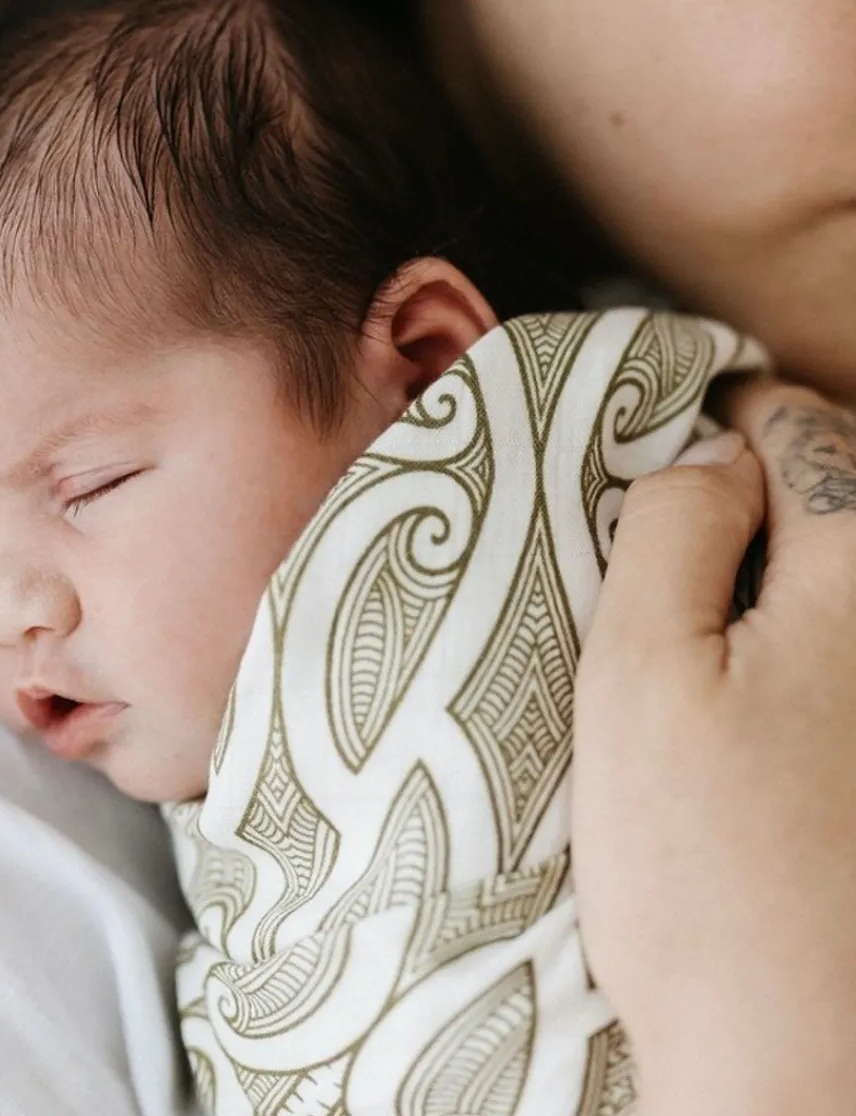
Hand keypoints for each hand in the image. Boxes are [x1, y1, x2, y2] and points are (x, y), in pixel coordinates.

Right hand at [572, 378, 855, 1113]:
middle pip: (845, 499)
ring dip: (785, 574)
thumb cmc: (706, 875)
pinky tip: (756, 701)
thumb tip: (709, 456)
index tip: (667, 445)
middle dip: (763, 497)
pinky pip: (851, 656)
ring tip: (708, 627)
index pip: (802, 430)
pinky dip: (809, 644)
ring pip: (847, 582)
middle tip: (674, 542)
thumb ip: (674, 533)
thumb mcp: (641, 675)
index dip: (723, 423)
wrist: (803, 1063)